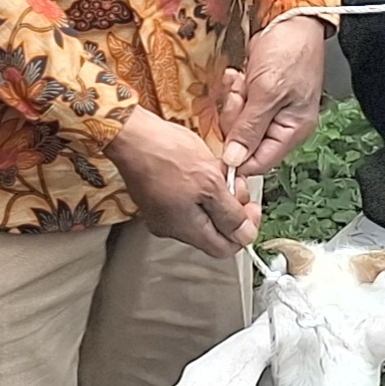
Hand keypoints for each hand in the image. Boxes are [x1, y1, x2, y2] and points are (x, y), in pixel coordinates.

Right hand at [107, 107, 258, 258]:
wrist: (133, 136)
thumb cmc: (168, 155)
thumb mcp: (211, 184)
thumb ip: (230, 215)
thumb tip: (245, 238)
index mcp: (185, 229)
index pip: (224, 249)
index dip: (244, 230)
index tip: (251, 206)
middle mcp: (171, 228)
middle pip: (215, 231)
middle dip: (232, 207)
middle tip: (235, 182)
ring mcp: (162, 214)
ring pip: (204, 213)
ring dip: (219, 194)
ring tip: (217, 170)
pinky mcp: (158, 198)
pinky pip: (190, 201)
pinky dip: (203, 187)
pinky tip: (204, 168)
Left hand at [221, 13, 329, 180]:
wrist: (290, 18)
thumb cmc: (289, 52)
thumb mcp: (267, 93)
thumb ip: (249, 129)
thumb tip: (234, 162)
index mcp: (292, 130)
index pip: (259, 163)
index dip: (237, 156)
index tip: (221, 141)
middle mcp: (281, 124)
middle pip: (243, 143)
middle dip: (234, 118)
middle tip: (241, 96)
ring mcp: (269, 109)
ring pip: (236, 122)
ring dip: (233, 101)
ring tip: (242, 81)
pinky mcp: (257, 94)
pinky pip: (236, 104)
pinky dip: (233, 89)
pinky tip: (240, 75)